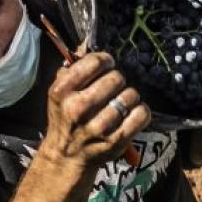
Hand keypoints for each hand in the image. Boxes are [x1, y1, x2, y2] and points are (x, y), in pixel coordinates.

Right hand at [41, 49, 150, 167]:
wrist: (66, 157)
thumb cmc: (65, 119)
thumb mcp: (60, 93)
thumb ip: (72, 68)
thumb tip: (86, 44)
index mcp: (61, 92)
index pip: (95, 62)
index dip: (106, 60)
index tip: (107, 66)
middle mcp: (77, 108)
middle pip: (116, 78)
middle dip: (118, 80)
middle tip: (113, 89)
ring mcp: (97, 126)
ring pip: (131, 95)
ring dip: (129, 97)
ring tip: (120, 103)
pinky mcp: (116, 140)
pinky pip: (142, 114)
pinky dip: (141, 111)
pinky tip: (132, 113)